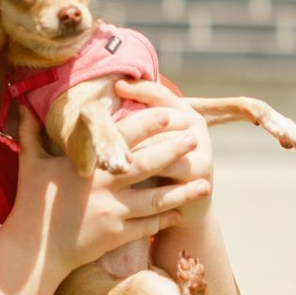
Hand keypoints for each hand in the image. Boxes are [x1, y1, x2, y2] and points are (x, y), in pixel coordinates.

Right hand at [11, 102, 209, 278]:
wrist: (34, 250)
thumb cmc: (32, 204)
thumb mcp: (30, 164)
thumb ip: (30, 133)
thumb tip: (21, 105)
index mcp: (87, 165)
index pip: (123, 138)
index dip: (148, 124)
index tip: (169, 114)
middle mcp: (104, 186)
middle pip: (148, 164)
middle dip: (174, 150)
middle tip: (194, 138)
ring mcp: (113, 213)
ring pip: (156, 199)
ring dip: (182, 191)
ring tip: (204, 183)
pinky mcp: (117, 236)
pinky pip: (148, 226)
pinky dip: (165, 220)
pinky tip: (180, 213)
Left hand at [115, 79, 214, 205]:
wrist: (178, 208)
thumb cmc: (152, 170)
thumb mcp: (142, 143)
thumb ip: (130, 124)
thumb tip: (94, 102)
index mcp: (181, 110)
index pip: (159, 94)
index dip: (139, 90)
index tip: (116, 86)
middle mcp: (195, 124)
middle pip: (161, 117)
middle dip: (132, 123)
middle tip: (103, 125)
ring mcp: (201, 147)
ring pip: (164, 142)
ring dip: (137, 147)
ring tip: (110, 150)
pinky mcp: (201, 170)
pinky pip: (170, 167)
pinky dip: (147, 171)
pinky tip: (124, 173)